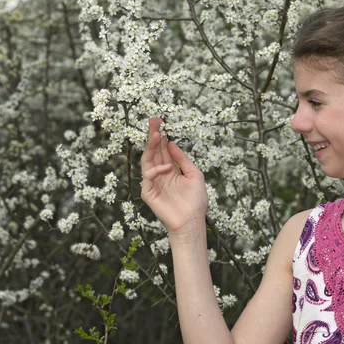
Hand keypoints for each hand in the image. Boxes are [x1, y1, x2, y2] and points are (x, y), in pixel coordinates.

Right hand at [140, 118, 207, 236]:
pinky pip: (148, 176)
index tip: (161, 121)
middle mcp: (160, 174)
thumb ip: (183, 159)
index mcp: (171, 170)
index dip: (162, 136)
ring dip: (151, 147)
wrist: (192, 221)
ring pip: (147, 160)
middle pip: (154, 151)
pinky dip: (157, 170)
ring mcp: (153, 183)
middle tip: (154, 121)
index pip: (163, 150)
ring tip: (156, 134)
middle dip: (153, 136)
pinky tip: (167, 167)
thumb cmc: (196, 201)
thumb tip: (172, 143)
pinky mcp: (148, 193)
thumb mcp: (194, 175)